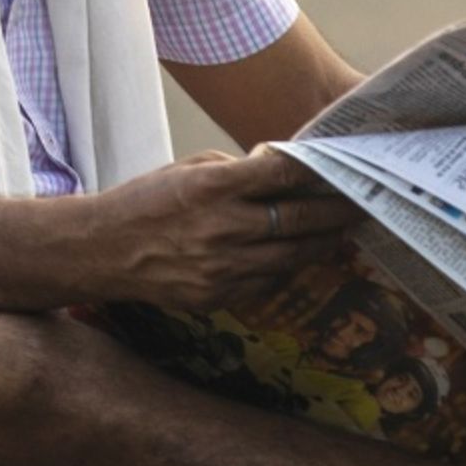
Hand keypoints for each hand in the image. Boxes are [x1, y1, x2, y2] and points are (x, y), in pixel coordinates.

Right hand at [81, 149, 360, 311]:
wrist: (102, 251)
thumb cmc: (145, 202)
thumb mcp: (189, 169)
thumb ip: (237, 171)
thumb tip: (281, 173)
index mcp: (215, 187)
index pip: (284, 175)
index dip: (321, 172)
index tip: (346, 169)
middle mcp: (223, 228)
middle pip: (299, 220)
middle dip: (336, 212)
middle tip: (363, 205)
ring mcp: (222, 268)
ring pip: (291, 257)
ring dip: (320, 243)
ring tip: (339, 232)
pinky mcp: (218, 296)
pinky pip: (266, 282)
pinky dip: (285, 267)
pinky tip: (297, 255)